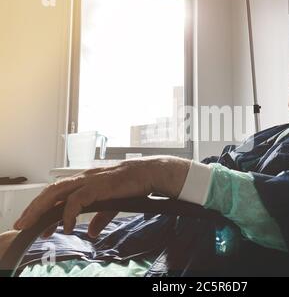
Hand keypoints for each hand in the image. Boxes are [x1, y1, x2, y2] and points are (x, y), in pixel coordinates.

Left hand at [14, 156, 190, 237]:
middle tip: (22, 224)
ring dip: (42, 209)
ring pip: (58, 192)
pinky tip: (67, 227)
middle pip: (51, 191)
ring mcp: (90, 180)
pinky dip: (69, 213)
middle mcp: (84, 178)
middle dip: (34, 208)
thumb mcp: (114, 204)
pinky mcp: (99, 185)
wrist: (151, 173)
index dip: (44, 208)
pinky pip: (77, 200)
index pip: (58, 193)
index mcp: (86, 181)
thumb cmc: (135, 184)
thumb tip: (92, 232)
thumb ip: (101, 217)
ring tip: (32, 225)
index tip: (36, 225)